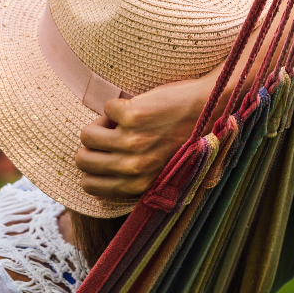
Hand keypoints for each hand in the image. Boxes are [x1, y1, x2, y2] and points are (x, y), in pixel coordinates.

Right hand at [75, 77, 208, 198]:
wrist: (211, 109)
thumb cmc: (186, 141)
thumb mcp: (160, 173)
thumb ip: (131, 182)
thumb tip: (94, 187)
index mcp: (138, 185)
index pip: (89, 186)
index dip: (93, 167)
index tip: (106, 155)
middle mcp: (134, 167)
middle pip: (82, 160)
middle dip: (92, 146)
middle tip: (111, 135)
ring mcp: (132, 141)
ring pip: (87, 135)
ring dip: (102, 124)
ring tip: (123, 121)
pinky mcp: (133, 116)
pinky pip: (106, 108)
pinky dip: (119, 105)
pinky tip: (139, 108)